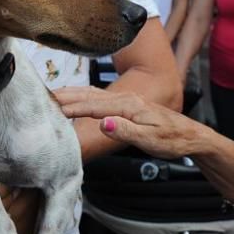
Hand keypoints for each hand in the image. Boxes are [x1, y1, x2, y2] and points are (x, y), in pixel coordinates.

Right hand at [55, 87, 210, 160]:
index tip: (52, 109)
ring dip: (71, 93)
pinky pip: (98, 96)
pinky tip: (77, 96)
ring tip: (52, 95)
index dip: (72, 107)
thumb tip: (103, 123)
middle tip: (42, 97)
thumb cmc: (173, 139)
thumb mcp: (151, 140)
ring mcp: (125, 99)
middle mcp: (125, 98)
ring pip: (92, 93)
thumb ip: (126, 131)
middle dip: (65, 95)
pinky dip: (82, 95)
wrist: (192, 135)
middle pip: (89, 94)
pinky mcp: (126, 103)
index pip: (94, 106)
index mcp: (129, 106)